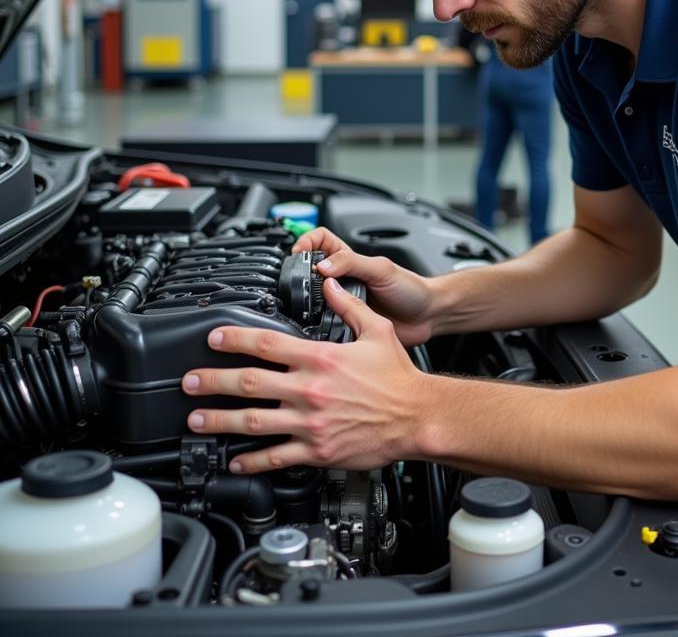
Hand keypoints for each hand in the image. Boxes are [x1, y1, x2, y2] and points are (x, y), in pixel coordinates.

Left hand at [181, 278, 426, 473]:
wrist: (418, 417)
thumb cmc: (400, 378)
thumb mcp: (377, 331)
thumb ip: (348, 307)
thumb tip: (330, 286)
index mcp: (321, 358)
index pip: (267, 343)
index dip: (235, 339)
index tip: (214, 338)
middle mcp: (310, 390)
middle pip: (249, 383)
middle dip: (212, 381)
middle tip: (189, 382)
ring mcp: (310, 423)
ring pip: (253, 422)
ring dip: (219, 420)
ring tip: (197, 420)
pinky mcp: (316, 450)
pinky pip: (276, 457)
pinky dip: (251, 461)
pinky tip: (235, 461)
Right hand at [292, 227, 434, 345]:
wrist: (427, 316)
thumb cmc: (411, 289)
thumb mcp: (381, 269)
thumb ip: (352, 264)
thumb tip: (322, 266)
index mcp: (350, 260)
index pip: (319, 240)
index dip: (306, 242)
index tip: (299, 254)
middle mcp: (344, 279)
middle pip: (310, 271)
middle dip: (301, 274)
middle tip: (299, 282)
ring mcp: (344, 301)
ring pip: (314, 299)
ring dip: (309, 301)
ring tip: (308, 303)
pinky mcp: (347, 323)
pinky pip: (325, 323)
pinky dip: (319, 323)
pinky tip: (322, 324)